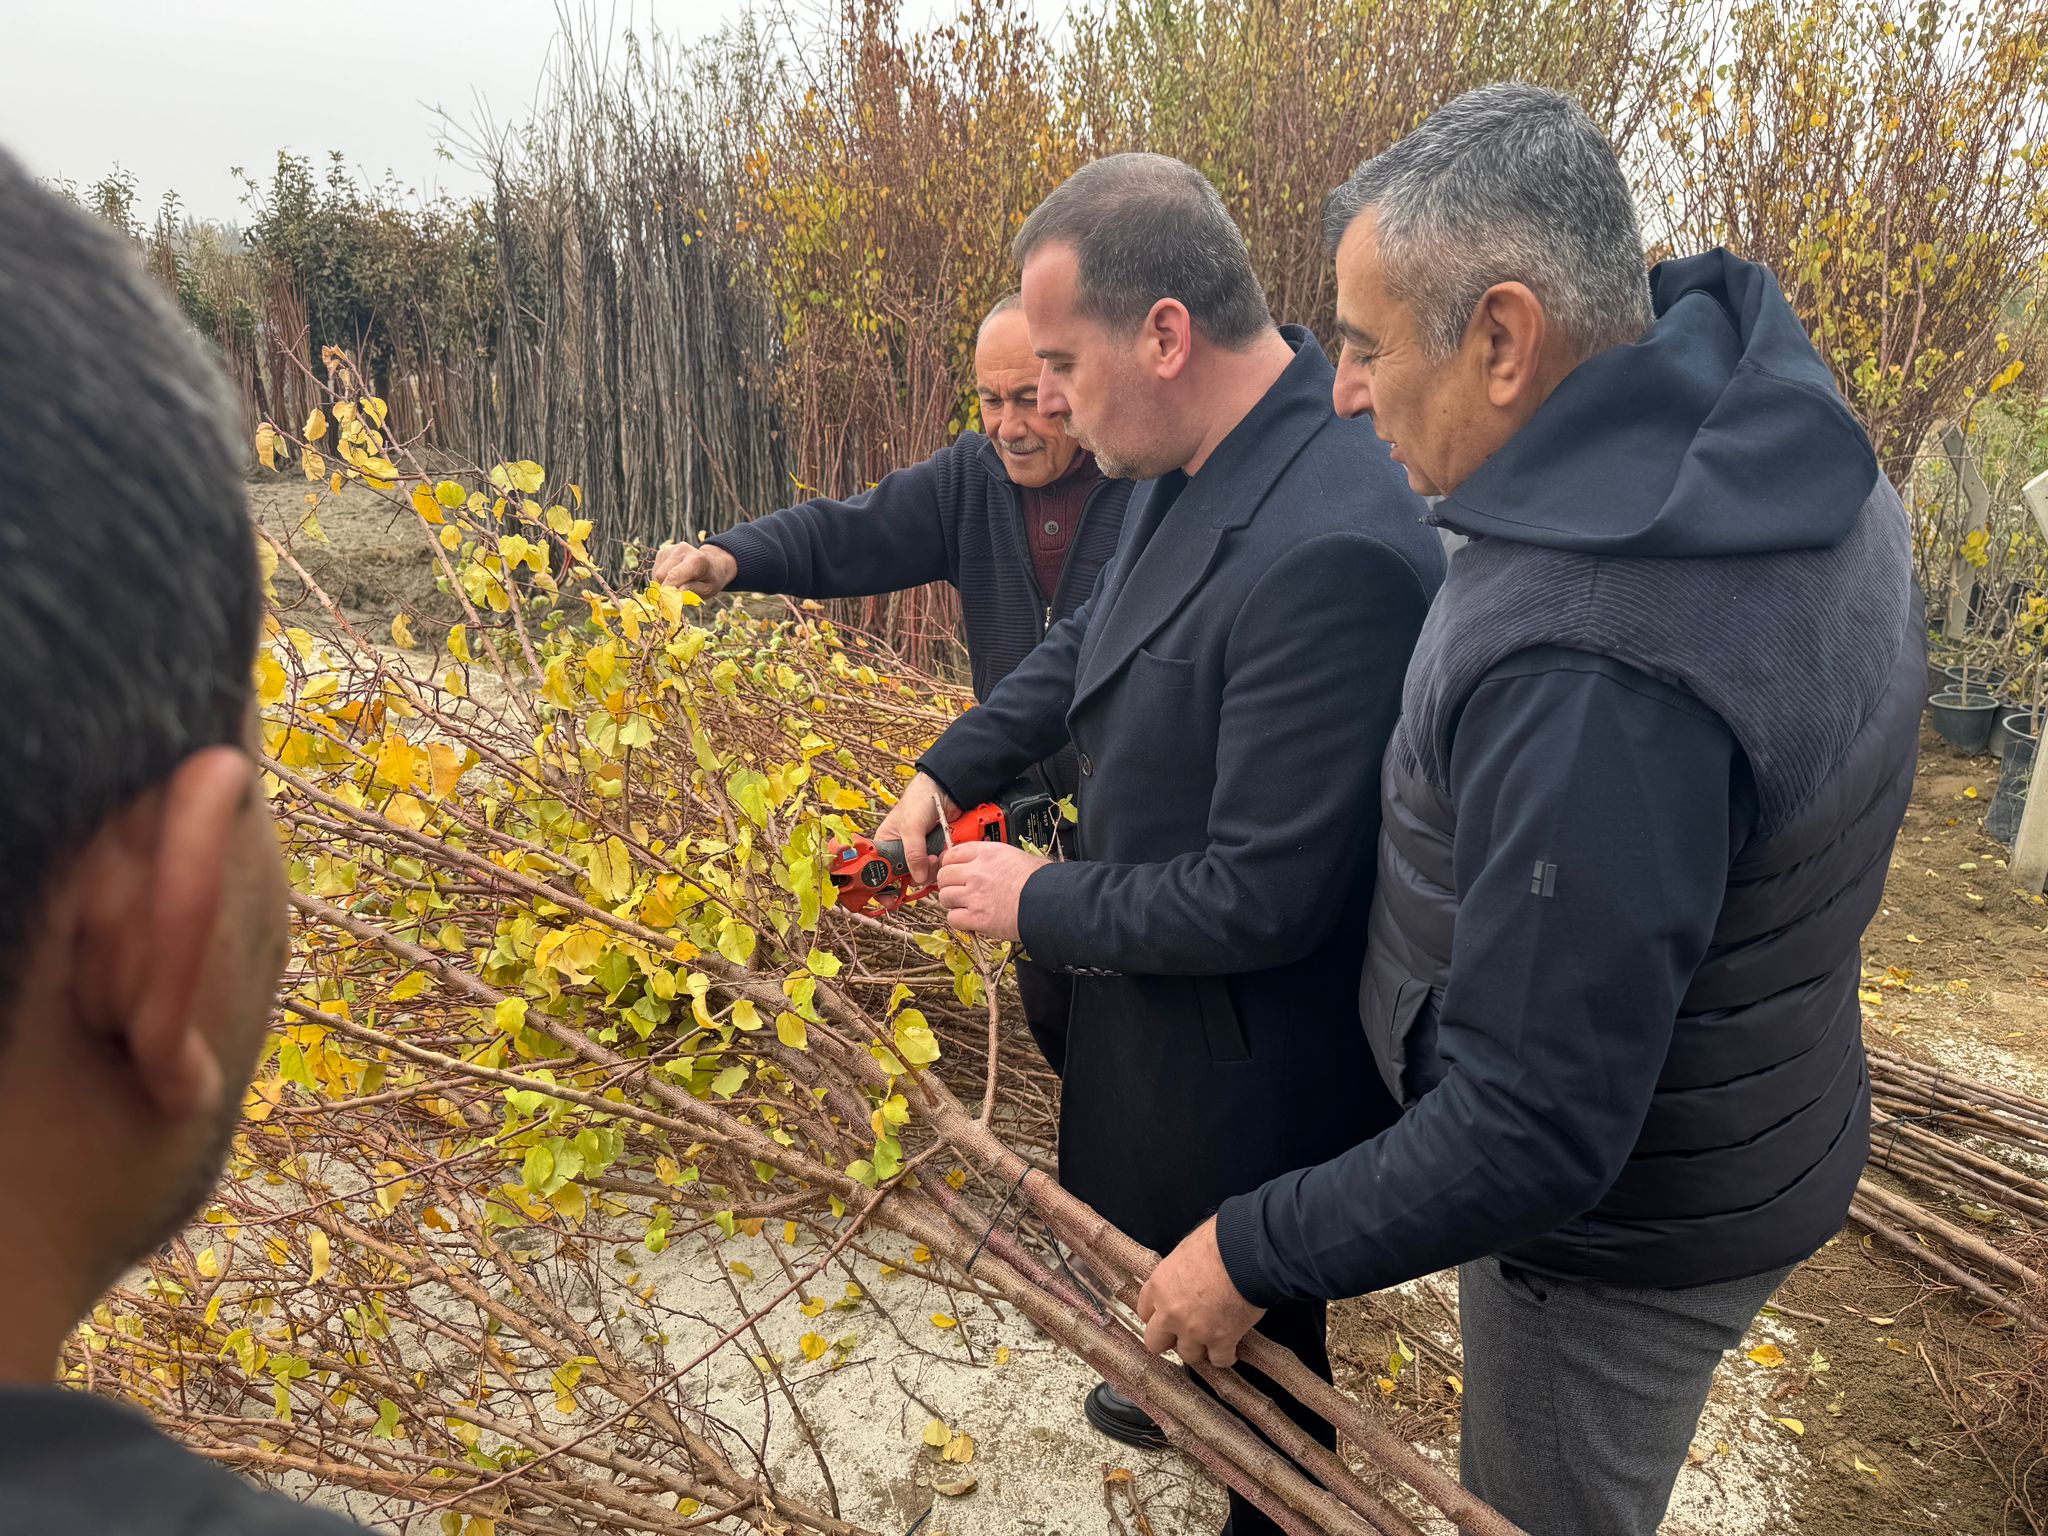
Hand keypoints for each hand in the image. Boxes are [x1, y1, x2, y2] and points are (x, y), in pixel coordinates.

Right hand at [652, 540, 737, 595]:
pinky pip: (655, 571)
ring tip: (677, 584)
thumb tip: (675, 593)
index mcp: (696, 559)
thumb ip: (692, 591)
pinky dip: (662, 579)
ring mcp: (670, 549)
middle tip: (675, 596)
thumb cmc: (710, 579)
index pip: (674, 575)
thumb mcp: (708, 590)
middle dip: (665, 589)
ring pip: (656, 574)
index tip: (667, 603)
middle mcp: (681, 550)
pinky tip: (673, 578)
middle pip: (661, 575)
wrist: (712, 563)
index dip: (667, 591)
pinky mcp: (662, 551)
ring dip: (663, 584)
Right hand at [873, 772, 958, 887]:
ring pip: (919, 874)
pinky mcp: (932, 852)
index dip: (881, 887)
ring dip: (929, 871)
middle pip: (900, 878)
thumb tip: (918, 878)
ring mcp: (917, 853)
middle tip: (921, 874)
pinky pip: (934, 867)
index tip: (889, 900)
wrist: (945, 790)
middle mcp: (898, 851)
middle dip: (911, 879)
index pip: (877, 871)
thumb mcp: (911, 828)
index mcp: (884, 844)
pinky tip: (942, 857)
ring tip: (936, 857)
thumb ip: (913, 854)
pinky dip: (938, 866)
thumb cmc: (919, 802)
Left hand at [934, 841, 1046, 942]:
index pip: (952, 853)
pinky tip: (970, 919)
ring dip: (952, 902)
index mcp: (987, 853)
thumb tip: (991, 863)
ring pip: (945, 896)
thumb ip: (997, 858)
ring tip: (966, 906)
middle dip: (949, 883)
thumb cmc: (1043, 881)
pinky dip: (959, 920)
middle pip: (944, 875)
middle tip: (958, 890)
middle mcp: (977, 872)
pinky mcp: (977, 918)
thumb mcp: (1019, 856)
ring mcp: (974, 895)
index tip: (954, 870)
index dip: (950, 863)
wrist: (1051, 903)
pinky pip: (953, 918)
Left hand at [1137, 1217, 1265, 1368]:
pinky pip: (1219, 1360)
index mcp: (1160, 1286)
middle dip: (1169, 1340)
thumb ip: (1179, 1271)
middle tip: (1182, 1334)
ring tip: (1209, 1341)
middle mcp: (1171, 1312)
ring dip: (1198, 1348)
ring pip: (1187, 1355)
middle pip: (1155, 1342)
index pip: (1144, 1311)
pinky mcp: (1222, 1340)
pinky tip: (1230, 1350)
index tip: (1164, 1317)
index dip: (1157, 1316)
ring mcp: (1195, 1330)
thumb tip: (1186, 1273)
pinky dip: (1225, 1356)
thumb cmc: (1220, 1243)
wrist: (1247, 1254)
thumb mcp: (1186, 1249)